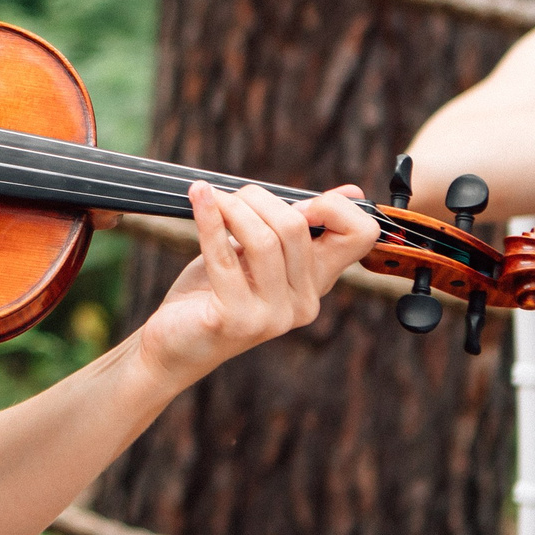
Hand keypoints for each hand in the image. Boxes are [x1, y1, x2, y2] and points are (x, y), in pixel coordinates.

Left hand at [133, 181, 380, 388]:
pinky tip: (198, 199)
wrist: (175, 342)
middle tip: (230, 196)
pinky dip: (210, 219)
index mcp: (317, 284)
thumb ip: (294, 228)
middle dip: (259, 199)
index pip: (360, 235)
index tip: (296, 202)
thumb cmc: (214, 291)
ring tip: (208, 197)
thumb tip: (350, 192)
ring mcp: (273, 317)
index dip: (334, 207)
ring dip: (232, 207)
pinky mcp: (236, 320)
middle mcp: (304, 304)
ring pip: (263, 238)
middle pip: (296, 227)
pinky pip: (224, 257)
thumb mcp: (259, 255)